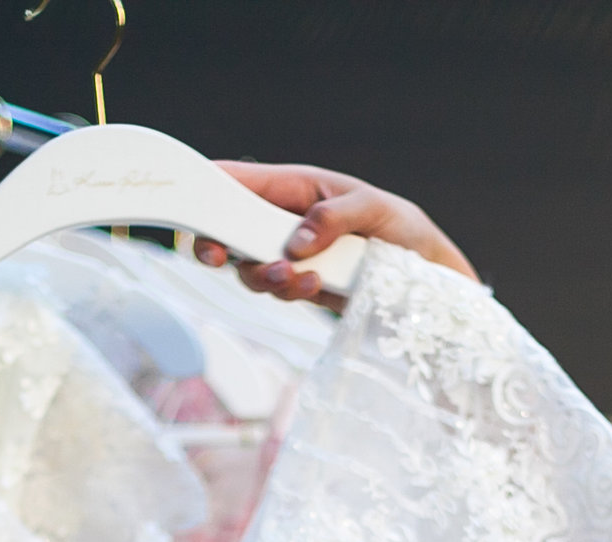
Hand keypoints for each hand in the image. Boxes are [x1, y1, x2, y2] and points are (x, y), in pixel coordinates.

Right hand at [195, 162, 475, 305]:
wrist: (425, 274)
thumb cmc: (399, 225)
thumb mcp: (374, 209)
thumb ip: (334, 218)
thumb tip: (296, 244)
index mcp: (291, 184)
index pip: (234, 179)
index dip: (202, 188)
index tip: (186, 205)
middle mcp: (280, 218)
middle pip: (224, 229)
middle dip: (214, 245)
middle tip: (216, 258)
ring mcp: (286, 253)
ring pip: (247, 267)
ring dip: (262, 276)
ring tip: (294, 277)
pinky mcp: (299, 284)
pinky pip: (276, 291)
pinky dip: (289, 292)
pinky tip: (315, 286)